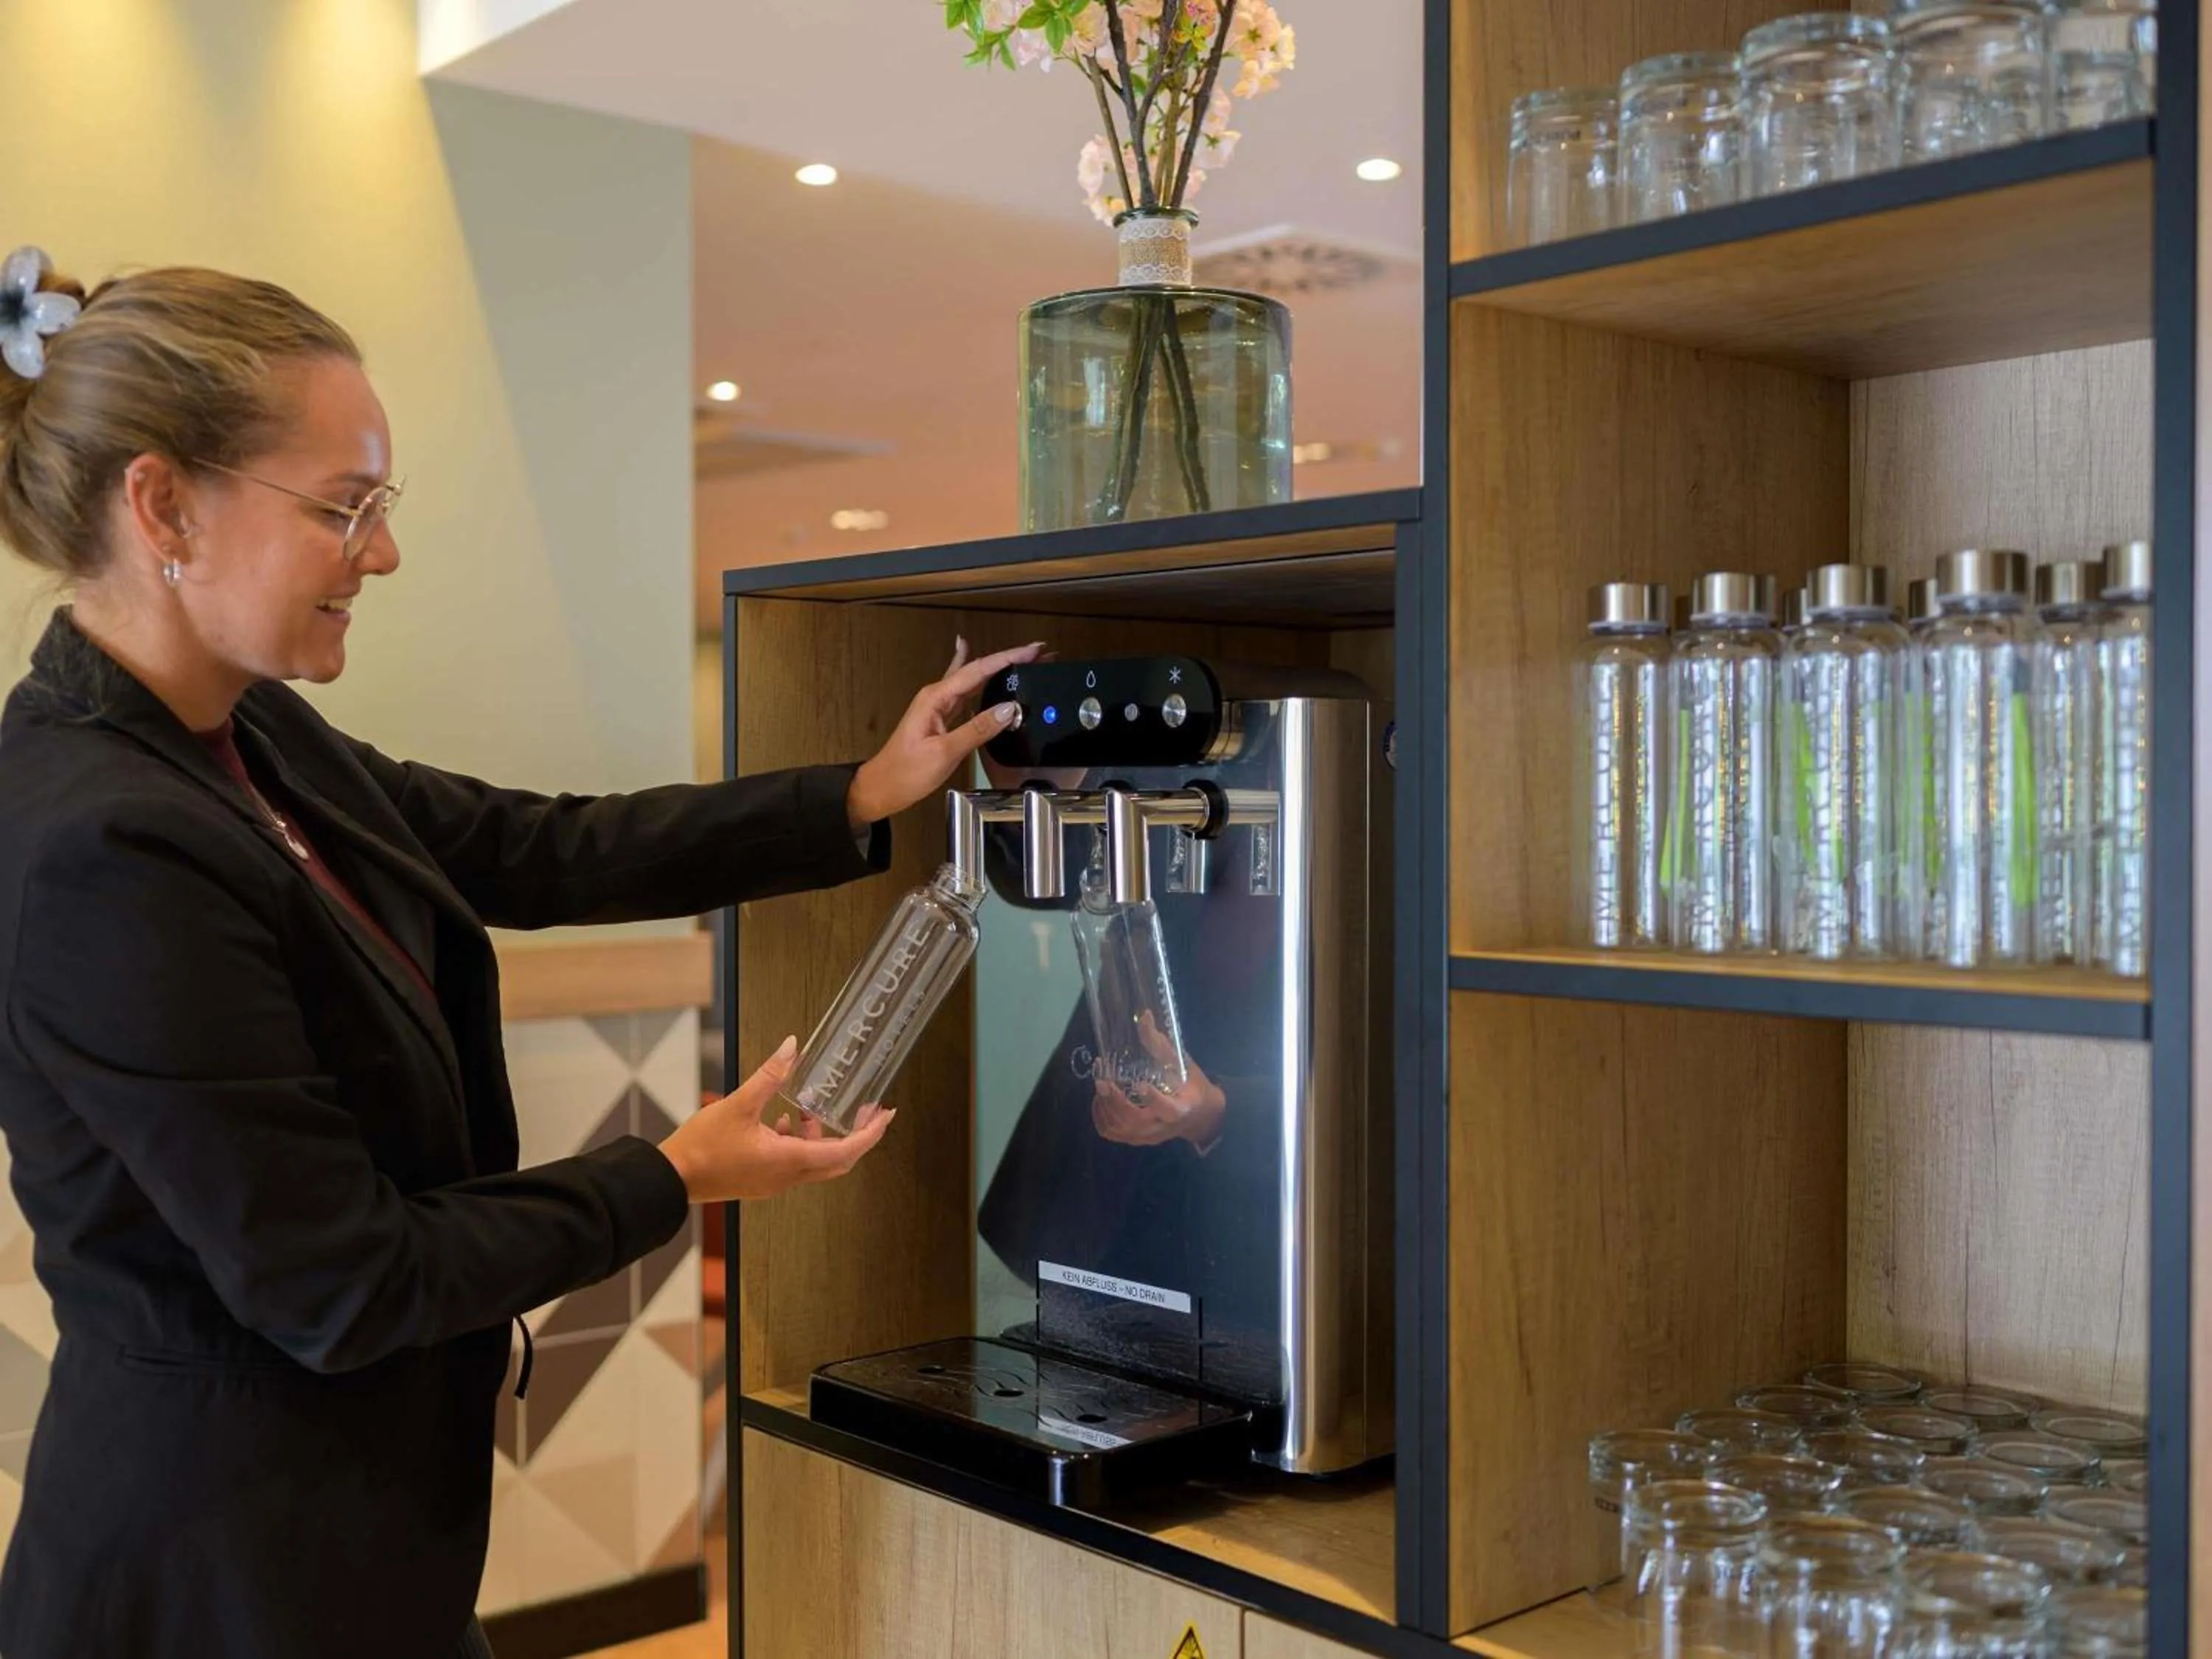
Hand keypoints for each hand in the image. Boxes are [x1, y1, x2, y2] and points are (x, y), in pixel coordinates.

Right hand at [658, 1037, 893, 1201]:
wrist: (671, 1178)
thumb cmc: (702, 1146)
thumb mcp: (739, 1103)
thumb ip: (770, 1074)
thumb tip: (792, 1046)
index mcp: (788, 1160)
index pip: (846, 1152)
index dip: (870, 1134)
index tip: (886, 1115)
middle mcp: (787, 1177)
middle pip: (837, 1161)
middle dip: (856, 1135)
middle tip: (867, 1112)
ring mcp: (774, 1183)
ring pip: (814, 1162)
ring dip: (819, 1135)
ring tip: (807, 1109)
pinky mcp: (761, 1182)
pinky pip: (793, 1164)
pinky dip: (797, 1142)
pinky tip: (781, 1122)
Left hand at [847, 637, 1045, 828]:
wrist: (881, 788)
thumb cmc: (906, 772)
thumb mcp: (944, 752)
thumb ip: (978, 729)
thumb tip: (1009, 709)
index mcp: (936, 697)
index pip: (978, 670)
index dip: (1008, 658)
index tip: (1034, 650)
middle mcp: (937, 696)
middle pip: (978, 670)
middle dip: (1008, 659)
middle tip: (1037, 652)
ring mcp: (938, 706)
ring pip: (974, 680)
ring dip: (998, 670)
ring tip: (1022, 660)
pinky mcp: (941, 719)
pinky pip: (966, 694)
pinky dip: (980, 682)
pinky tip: (984, 674)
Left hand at [1090, 1015, 1226, 1150]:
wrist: (1198, 1116)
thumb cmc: (1191, 1086)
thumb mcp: (1183, 1064)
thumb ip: (1161, 1045)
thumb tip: (1143, 1017)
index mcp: (1181, 1108)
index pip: (1168, 1109)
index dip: (1153, 1099)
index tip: (1140, 1084)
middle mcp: (1162, 1126)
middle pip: (1135, 1121)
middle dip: (1115, 1102)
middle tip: (1103, 1082)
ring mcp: (1147, 1136)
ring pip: (1120, 1129)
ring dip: (1105, 1107)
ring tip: (1100, 1085)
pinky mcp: (1136, 1139)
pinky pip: (1111, 1133)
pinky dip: (1099, 1117)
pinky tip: (1099, 1100)